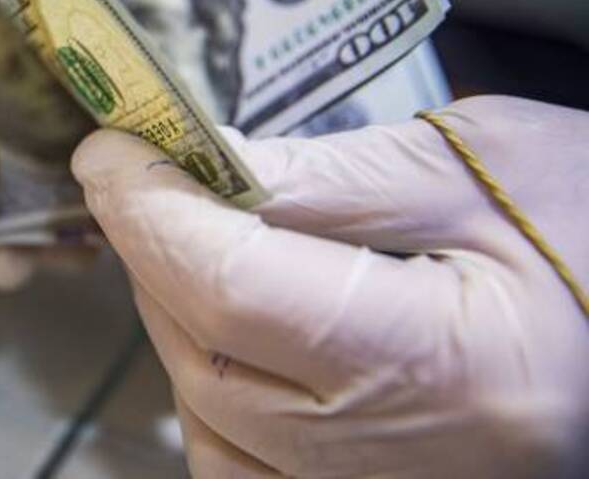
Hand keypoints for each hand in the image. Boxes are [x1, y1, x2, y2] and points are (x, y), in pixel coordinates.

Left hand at [72, 95, 588, 477]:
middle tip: (142, 182)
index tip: (110, 152)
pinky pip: (249, 473)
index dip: (148, 210)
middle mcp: (414, 463)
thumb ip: (335, 173)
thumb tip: (205, 163)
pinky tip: (229, 337)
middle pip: (207, 359)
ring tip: (188, 245)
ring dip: (174, 325)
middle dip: (152, 258)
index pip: (230, 288)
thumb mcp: (487, 168)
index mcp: (451, 366)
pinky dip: (212, 400)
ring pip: (211, 426)